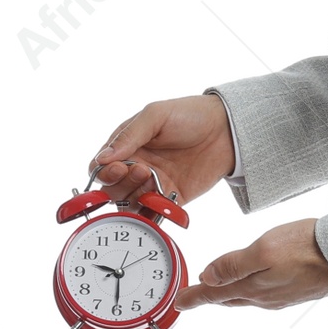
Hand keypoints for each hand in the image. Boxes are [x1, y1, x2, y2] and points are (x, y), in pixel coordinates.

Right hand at [90, 95, 232, 206]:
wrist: (226, 130)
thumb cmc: (190, 115)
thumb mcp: (155, 116)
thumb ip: (128, 136)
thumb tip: (103, 158)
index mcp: (127, 146)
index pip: (101, 167)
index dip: (105, 172)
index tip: (120, 166)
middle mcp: (136, 167)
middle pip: (112, 189)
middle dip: (122, 184)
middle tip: (143, 171)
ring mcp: (152, 185)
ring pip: (130, 203)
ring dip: (136, 197)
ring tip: (154, 181)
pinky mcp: (170, 199)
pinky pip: (153, 214)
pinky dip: (152, 213)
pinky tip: (161, 201)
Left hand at [181, 218, 327, 309]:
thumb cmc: (306, 247)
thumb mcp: (263, 249)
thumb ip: (233, 265)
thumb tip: (207, 277)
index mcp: (252, 288)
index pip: (214, 294)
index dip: (194, 297)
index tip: (179, 302)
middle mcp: (264, 298)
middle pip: (228, 298)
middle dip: (209, 297)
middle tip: (192, 297)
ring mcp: (280, 297)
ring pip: (245, 297)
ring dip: (228, 294)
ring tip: (216, 290)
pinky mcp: (294, 292)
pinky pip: (262, 295)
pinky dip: (248, 290)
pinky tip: (250, 284)